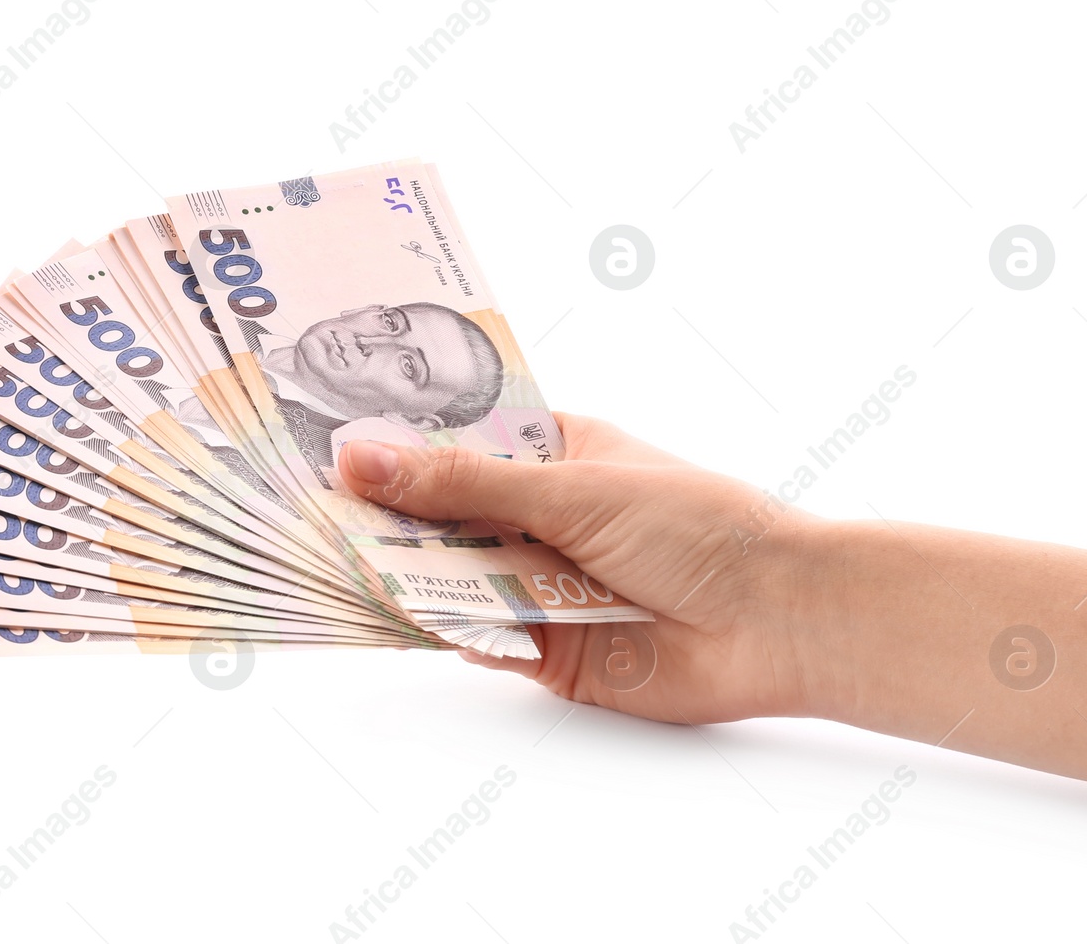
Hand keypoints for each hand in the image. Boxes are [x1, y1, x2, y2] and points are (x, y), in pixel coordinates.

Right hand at [337, 413, 839, 724]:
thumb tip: (364, 458)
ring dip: (408, 573)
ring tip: (335, 559)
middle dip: (387, 514)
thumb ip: (463, 484)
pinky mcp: (547, 650)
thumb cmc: (697, 525)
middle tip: (308, 506)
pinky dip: (450, 629)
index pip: (458, 443)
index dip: (397, 443)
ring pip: (454, 579)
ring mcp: (542, 586)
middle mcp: (542, 519)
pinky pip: (481, 637)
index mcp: (555, 456)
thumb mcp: (571, 488)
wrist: (777, 620)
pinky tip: (409, 615)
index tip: (325, 436)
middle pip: (444, 517)